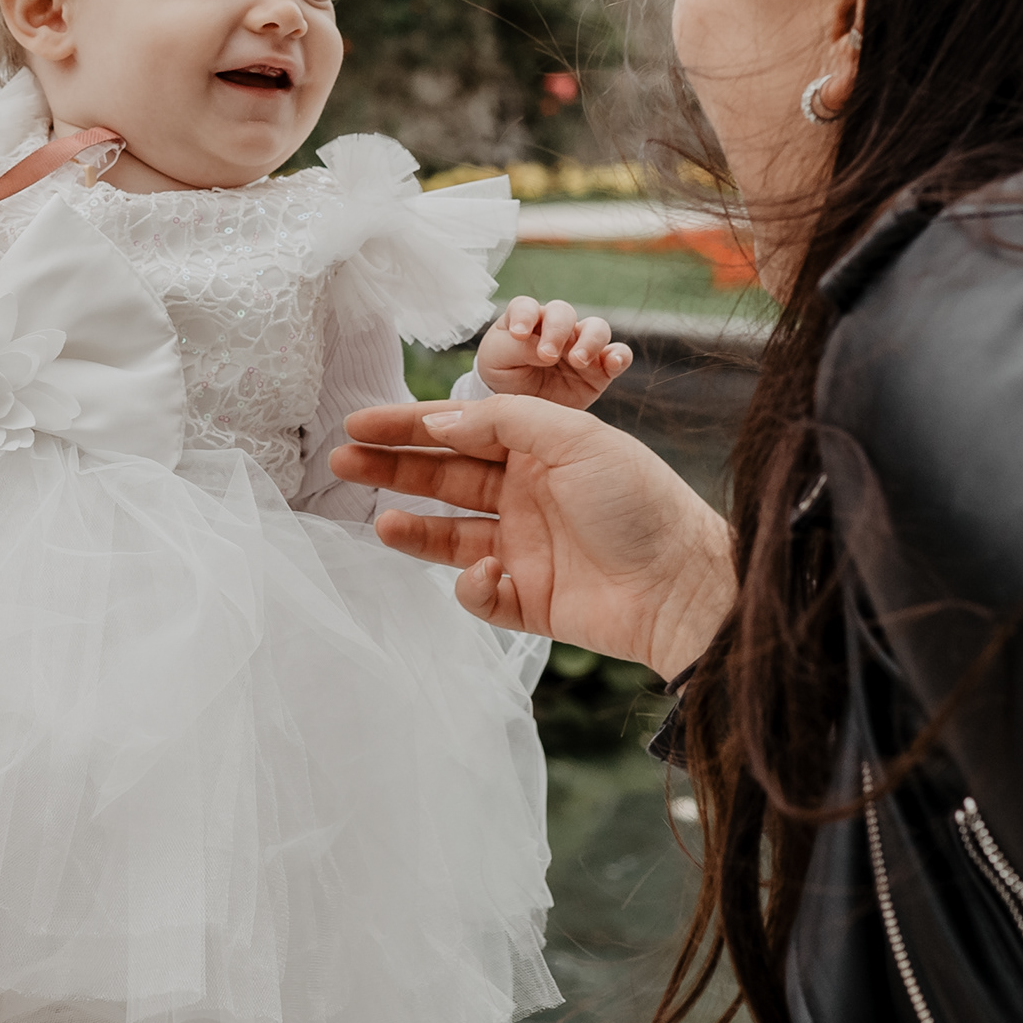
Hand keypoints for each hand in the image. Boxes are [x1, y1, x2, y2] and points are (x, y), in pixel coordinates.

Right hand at [333, 393, 733, 677]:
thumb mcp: (575, 436)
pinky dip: (472, 586)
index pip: (460, 431)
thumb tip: (442, 421)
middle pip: (444, 479)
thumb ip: (504, 422)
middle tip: (341, 461)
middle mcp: (527, 495)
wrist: (681, 584)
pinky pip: (479, 593)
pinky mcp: (527, 601)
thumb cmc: (638, 500)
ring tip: (379, 521)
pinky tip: (483, 573)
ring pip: (450, 536)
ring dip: (413, 527)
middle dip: (393, 470)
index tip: (358, 424)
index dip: (408, 427)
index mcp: (540, 450)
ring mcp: (525, 549)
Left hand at [472, 295, 635, 410]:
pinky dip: (620, 356)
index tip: (518, 334)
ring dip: (590, 340)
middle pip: (564, 312)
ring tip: (578, 361)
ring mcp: (581, 346)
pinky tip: (612, 364)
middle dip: (557, 330)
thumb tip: (546, 351)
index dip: (524, 316)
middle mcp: (556, 328)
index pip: (527, 307)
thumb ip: (517, 349)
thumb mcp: (497, 362)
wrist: (523, 415)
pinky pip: (619, 355)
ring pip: (597, 328)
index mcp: (526, 321)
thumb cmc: (505, 377)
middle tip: (547, 356)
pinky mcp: (600, 369)